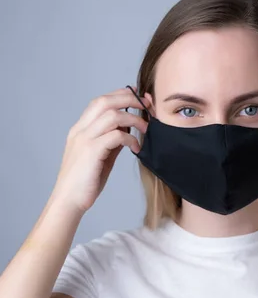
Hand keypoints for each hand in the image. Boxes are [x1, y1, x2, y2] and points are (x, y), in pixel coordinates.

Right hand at [51, 86, 150, 213]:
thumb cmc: (85, 182)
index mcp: (80, 129)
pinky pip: (115, 135)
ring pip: (112, 115)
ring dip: (133, 119)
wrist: (69, 201)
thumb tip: (128, 131)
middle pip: (105, 101)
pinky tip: (137, 147)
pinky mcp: (91, 152)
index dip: (121, 96)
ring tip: (145, 128)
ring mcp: (84, 140)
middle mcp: (80, 130)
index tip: (141, 100)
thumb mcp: (100, 156)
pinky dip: (130, 138)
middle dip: (129, 99)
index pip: (100, 101)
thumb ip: (111, 141)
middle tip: (147, 106)